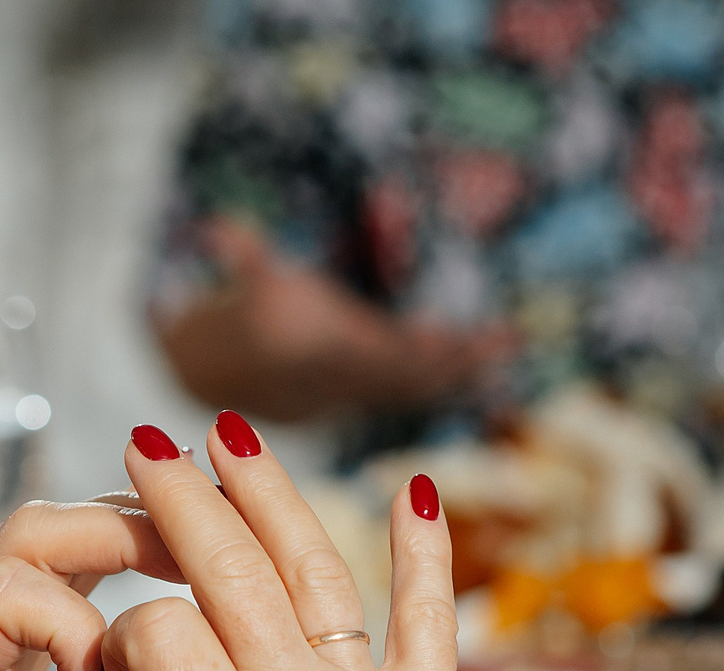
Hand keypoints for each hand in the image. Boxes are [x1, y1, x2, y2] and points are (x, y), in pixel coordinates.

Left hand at [0, 499, 181, 670]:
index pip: (6, 598)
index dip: (72, 629)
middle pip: (34, 530)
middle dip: (119, 534)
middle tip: (194, 575)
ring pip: (50, 529)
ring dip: (127, 530)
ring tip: (203, 558)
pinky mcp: (6, 627)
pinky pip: (62, 558)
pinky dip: (121, 548)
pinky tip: (176, 565)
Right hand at [43, 417, 599, 670]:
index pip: (157, 637)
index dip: (121, 637)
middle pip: (229, 571)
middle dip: (181, 499)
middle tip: (144, 445)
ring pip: (314, 571)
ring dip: (271, 494)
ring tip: (233, 434)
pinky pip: (426, 617)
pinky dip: (426, 553)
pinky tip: (419, 491)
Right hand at [155, 219, 511, 422]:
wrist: (233, 378)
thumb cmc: (249, 314)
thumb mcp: (247, 282)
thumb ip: (239, 254)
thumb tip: (215, 228)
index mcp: (323, 353)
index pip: (378, 355)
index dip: (416, 350)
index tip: (453, 339)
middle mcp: (347, 379)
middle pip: (410, 374)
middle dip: (456, 360)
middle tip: (505, 341)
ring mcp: (361, 389)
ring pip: (421, 384)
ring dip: (466, 368)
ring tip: (508, 346)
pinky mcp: (372, 390)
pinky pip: (420, 387)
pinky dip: (455, 376)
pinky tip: (494, 361)